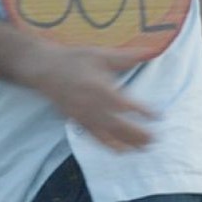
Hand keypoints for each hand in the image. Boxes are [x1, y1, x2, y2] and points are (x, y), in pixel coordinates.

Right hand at [25, 42, 156, 150]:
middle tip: (156, 139)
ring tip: (144, 148)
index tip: (159, 116)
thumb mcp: (101, 54)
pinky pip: (94, 137)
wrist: (43, 68)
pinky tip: (122, 151)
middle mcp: (91, 106)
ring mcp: (83, 116)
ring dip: (127, 143)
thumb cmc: (74, 59)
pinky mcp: (76, 121)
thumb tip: (152, 51)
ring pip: (107, 135)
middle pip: (118, 125)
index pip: (125, 104)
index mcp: (99, 88)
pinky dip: (109, 145)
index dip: (142, 111)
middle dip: (138, 134)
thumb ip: (127, 56)